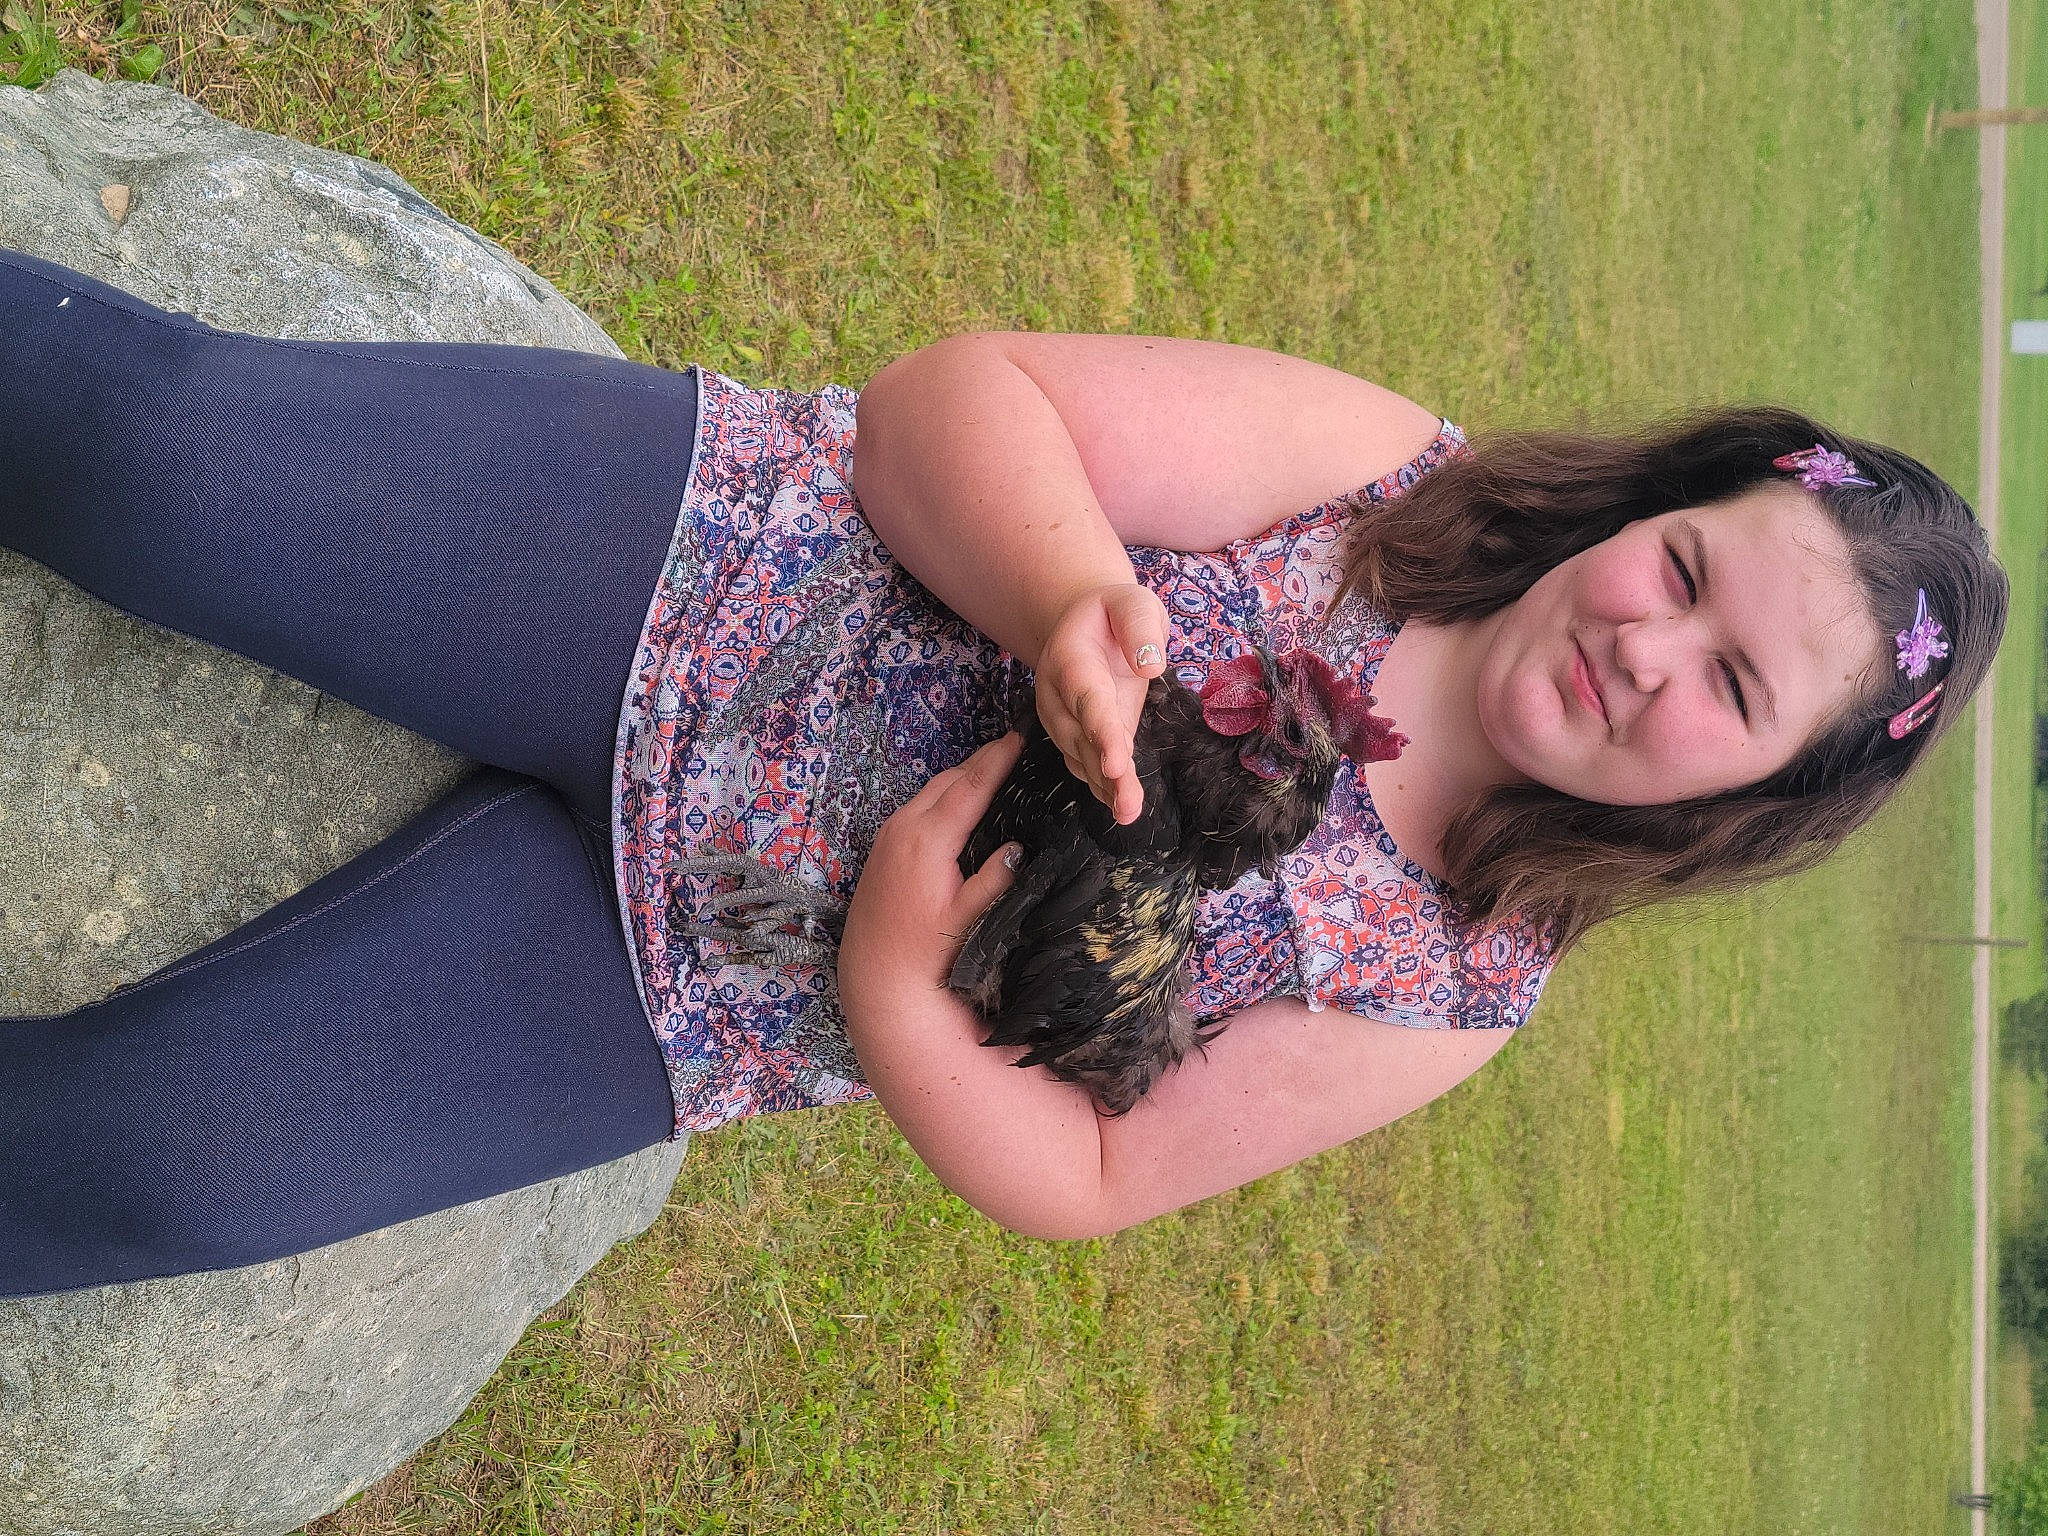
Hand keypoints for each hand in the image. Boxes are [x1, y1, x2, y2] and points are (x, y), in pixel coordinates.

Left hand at [839, 731, 1029, 1002]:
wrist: (875, 974)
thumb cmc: (924, 951)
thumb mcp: (966, 920)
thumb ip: (993, 882)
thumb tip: (1018, 848)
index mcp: (927, 840)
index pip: (970, 787)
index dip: (997, 760)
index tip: (1020, 736)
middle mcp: (903, 827)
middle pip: (949, 780)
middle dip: (981, 761)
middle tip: (1013, 745)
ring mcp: (888, 834)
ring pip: (931, 791)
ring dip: (962, 777)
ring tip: (993, 767)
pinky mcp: (883, 845)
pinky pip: (918, 805)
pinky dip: (943, 794)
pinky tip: (960, 801)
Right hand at [1035, 582, 1169, 824]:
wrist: (1084, 625)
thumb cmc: (1113, 613)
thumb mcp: (1131, 602)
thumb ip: (1139, 626)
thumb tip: (1151, 665)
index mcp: (1070, 660)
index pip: (1086, 699)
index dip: (1101, 733)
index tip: (1117, 763)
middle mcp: (1058, 695)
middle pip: (1080, 738)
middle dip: (1104, 772)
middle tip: (1128, 803)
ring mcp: (1064, 719)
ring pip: (1082, 757)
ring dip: (1105, 787)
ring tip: (1128, 812)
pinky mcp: (1078, 736)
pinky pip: (1087, 764)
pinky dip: (1104, 787)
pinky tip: (1121, 807)